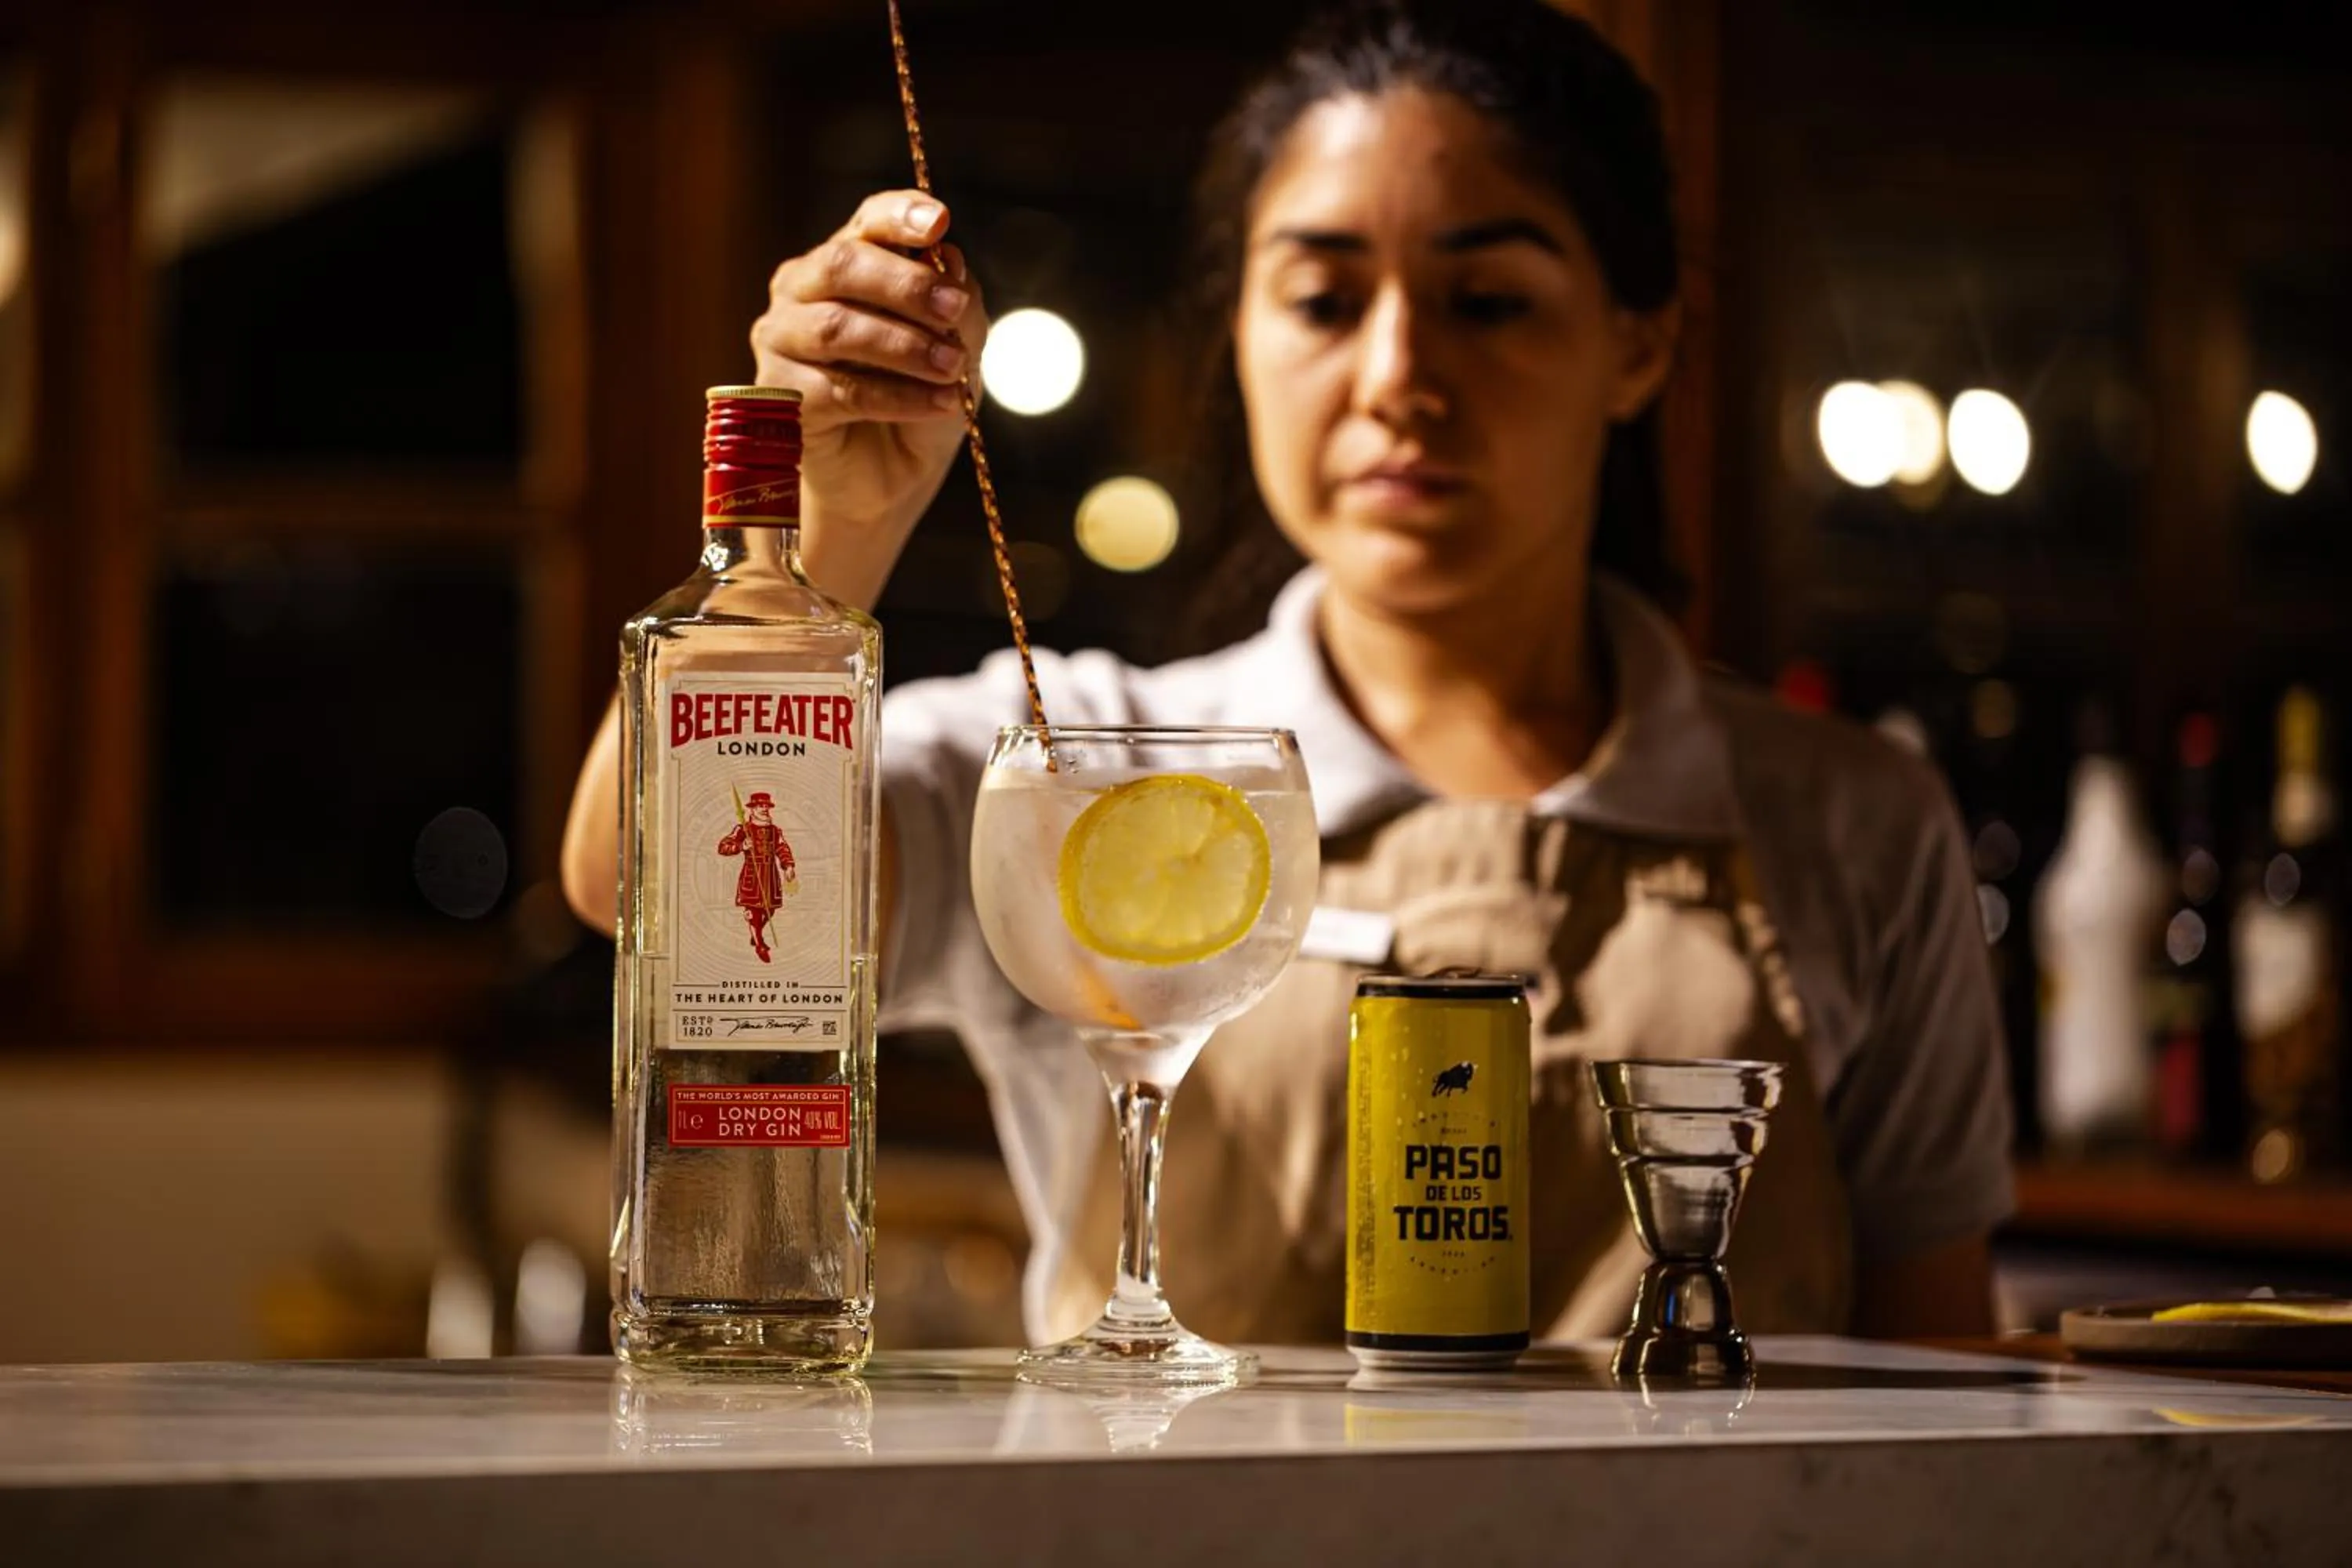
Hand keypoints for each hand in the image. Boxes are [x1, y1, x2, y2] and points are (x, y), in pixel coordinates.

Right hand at [751, 191, 989, 603]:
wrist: (893, 475)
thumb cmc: (920, 396)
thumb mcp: (960, 346)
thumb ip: (958, 303)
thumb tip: (950, 261)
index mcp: (845, 262)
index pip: (867, 222)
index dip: (899, 216)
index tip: (939, 222)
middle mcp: (802, 290)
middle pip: (841, 264)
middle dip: (906, 285)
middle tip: (955, 312)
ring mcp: (781, 340)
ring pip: (837, 327)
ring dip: (905, 346)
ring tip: (953, 368)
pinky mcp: (780, 396)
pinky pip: (841, 389)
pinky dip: (900, 396)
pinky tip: (941, 403)